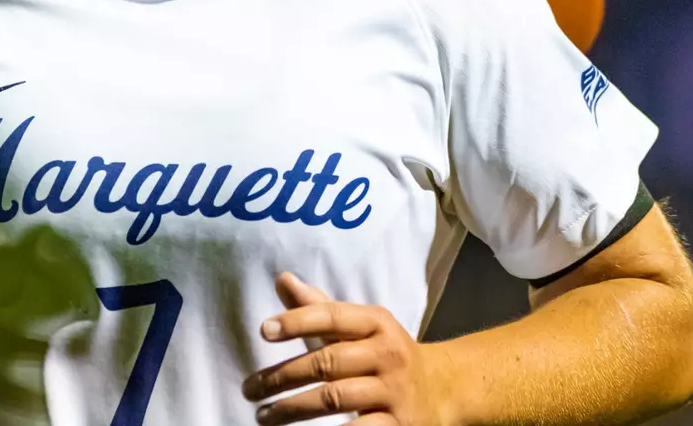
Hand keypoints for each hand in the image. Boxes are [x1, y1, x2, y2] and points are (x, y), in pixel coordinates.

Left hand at [241, 272, 453, 424]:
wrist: (442, 391)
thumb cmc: (384, 354)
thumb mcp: (360, 326)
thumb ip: (319, 308)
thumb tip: (282, 279)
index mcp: (376, 322)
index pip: (332, 316)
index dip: (297, 321)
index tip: (263, 331)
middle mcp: (388, 354)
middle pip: (326, 362)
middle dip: (282, 376)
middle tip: (250, 389)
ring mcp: (395, 391)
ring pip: (335, 398)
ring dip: (293, 408)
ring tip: (263, 415)